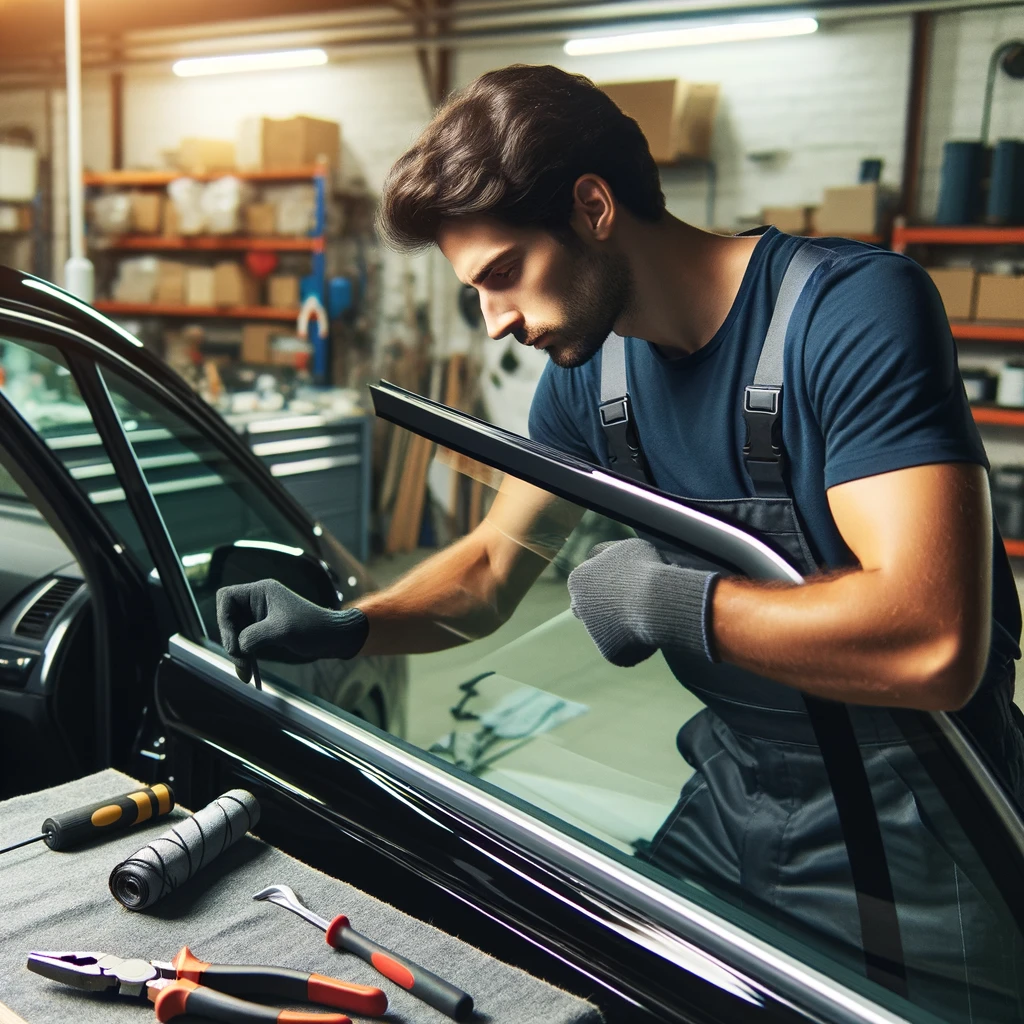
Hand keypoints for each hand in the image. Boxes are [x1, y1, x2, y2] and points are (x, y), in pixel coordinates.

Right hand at [217, 579, 368, 681]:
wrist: (334, 637)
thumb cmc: (312, 627)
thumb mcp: (281, 631)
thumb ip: (254, 636)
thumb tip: (237, 646)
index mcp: (261, 591)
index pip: (226, 597)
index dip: (223, 619)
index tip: (234, 642)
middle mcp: (257, 600)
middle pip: (228, 618)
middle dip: (231, 641)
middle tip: (240, 665)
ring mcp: (260, 615)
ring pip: (235, 632)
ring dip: (237, 653)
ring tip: (245, 675)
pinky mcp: (264, 629)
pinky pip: (245, 641)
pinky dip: (245, 655)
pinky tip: (249, 672)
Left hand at [567, 538, 717, 666]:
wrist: (655, 600)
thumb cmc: (644, 569)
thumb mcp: (629, 549)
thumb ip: (616, 557)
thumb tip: (621, 560)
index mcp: (579, 579)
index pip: (585, 582)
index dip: (605, 581)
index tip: (623, 582)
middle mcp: (579, 605)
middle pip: (587, 607)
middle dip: (603, 606)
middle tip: (630, 601)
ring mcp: (593, 630)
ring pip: (606, 627)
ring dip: (622, 622)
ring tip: (650, 611)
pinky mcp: (609, 650)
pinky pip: (624, 645)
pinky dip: (636, 640)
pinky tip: (652, 628)